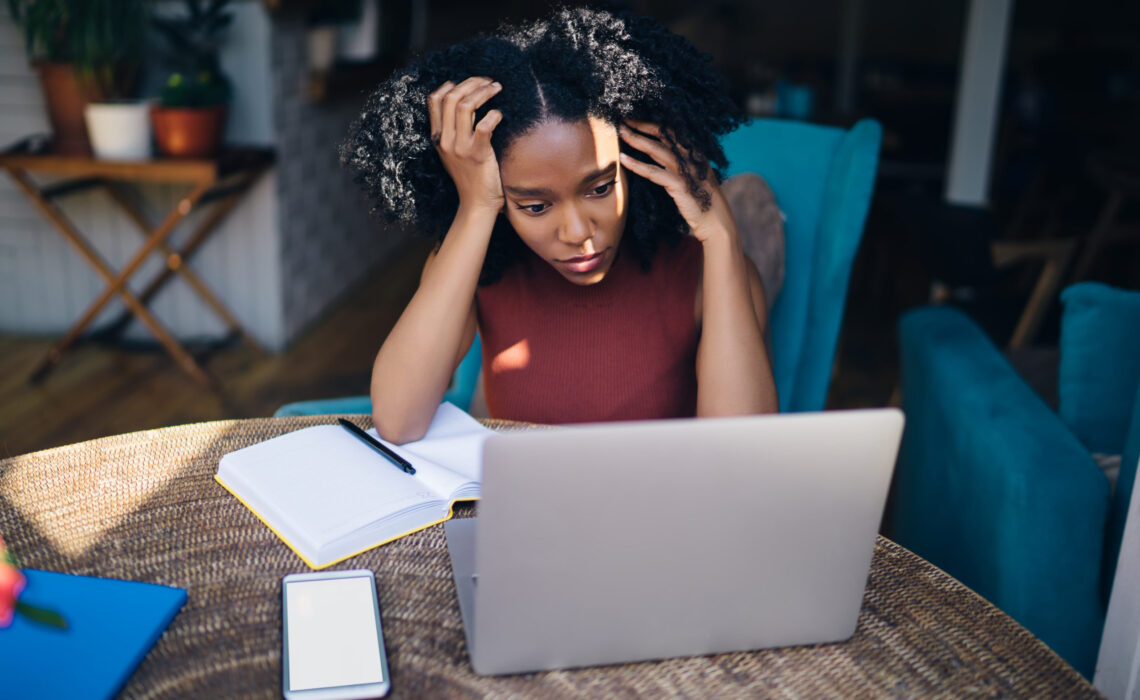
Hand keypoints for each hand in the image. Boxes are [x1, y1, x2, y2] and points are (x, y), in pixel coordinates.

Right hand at [428, 77, 504, 213]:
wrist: (476, 203)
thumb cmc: (470, 175)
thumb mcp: (453, 151)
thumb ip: (455, 129)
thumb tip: (467, 101)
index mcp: (437, 137)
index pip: (434, 100)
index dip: (451, 84)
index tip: (468, 83)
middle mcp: (445, 140)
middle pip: (451, 97)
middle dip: (471, 83)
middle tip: (488, 81)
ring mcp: (460, 147)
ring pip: (466, 106)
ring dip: (483, 92)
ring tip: (497, 88)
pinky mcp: (478, 154)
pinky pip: (485, 125)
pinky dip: (495, 115)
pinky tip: (500, 115)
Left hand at [618, 120, 736, 243]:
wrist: (715, 222)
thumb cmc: (701, 201)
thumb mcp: (692, 177)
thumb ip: (679, 165)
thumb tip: (658, 157)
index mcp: (695, 153)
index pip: (672, 131)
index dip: (652, 123)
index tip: (636, 118)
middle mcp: (691, 157)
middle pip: (663, 134)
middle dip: (642, 125)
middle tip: (623, 119)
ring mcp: (686, 170)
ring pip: (657, 149)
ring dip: (637, 140)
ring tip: (621, 133)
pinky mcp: (679, 185)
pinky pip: (654, 172)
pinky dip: (637, 165)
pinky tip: (624, 159)